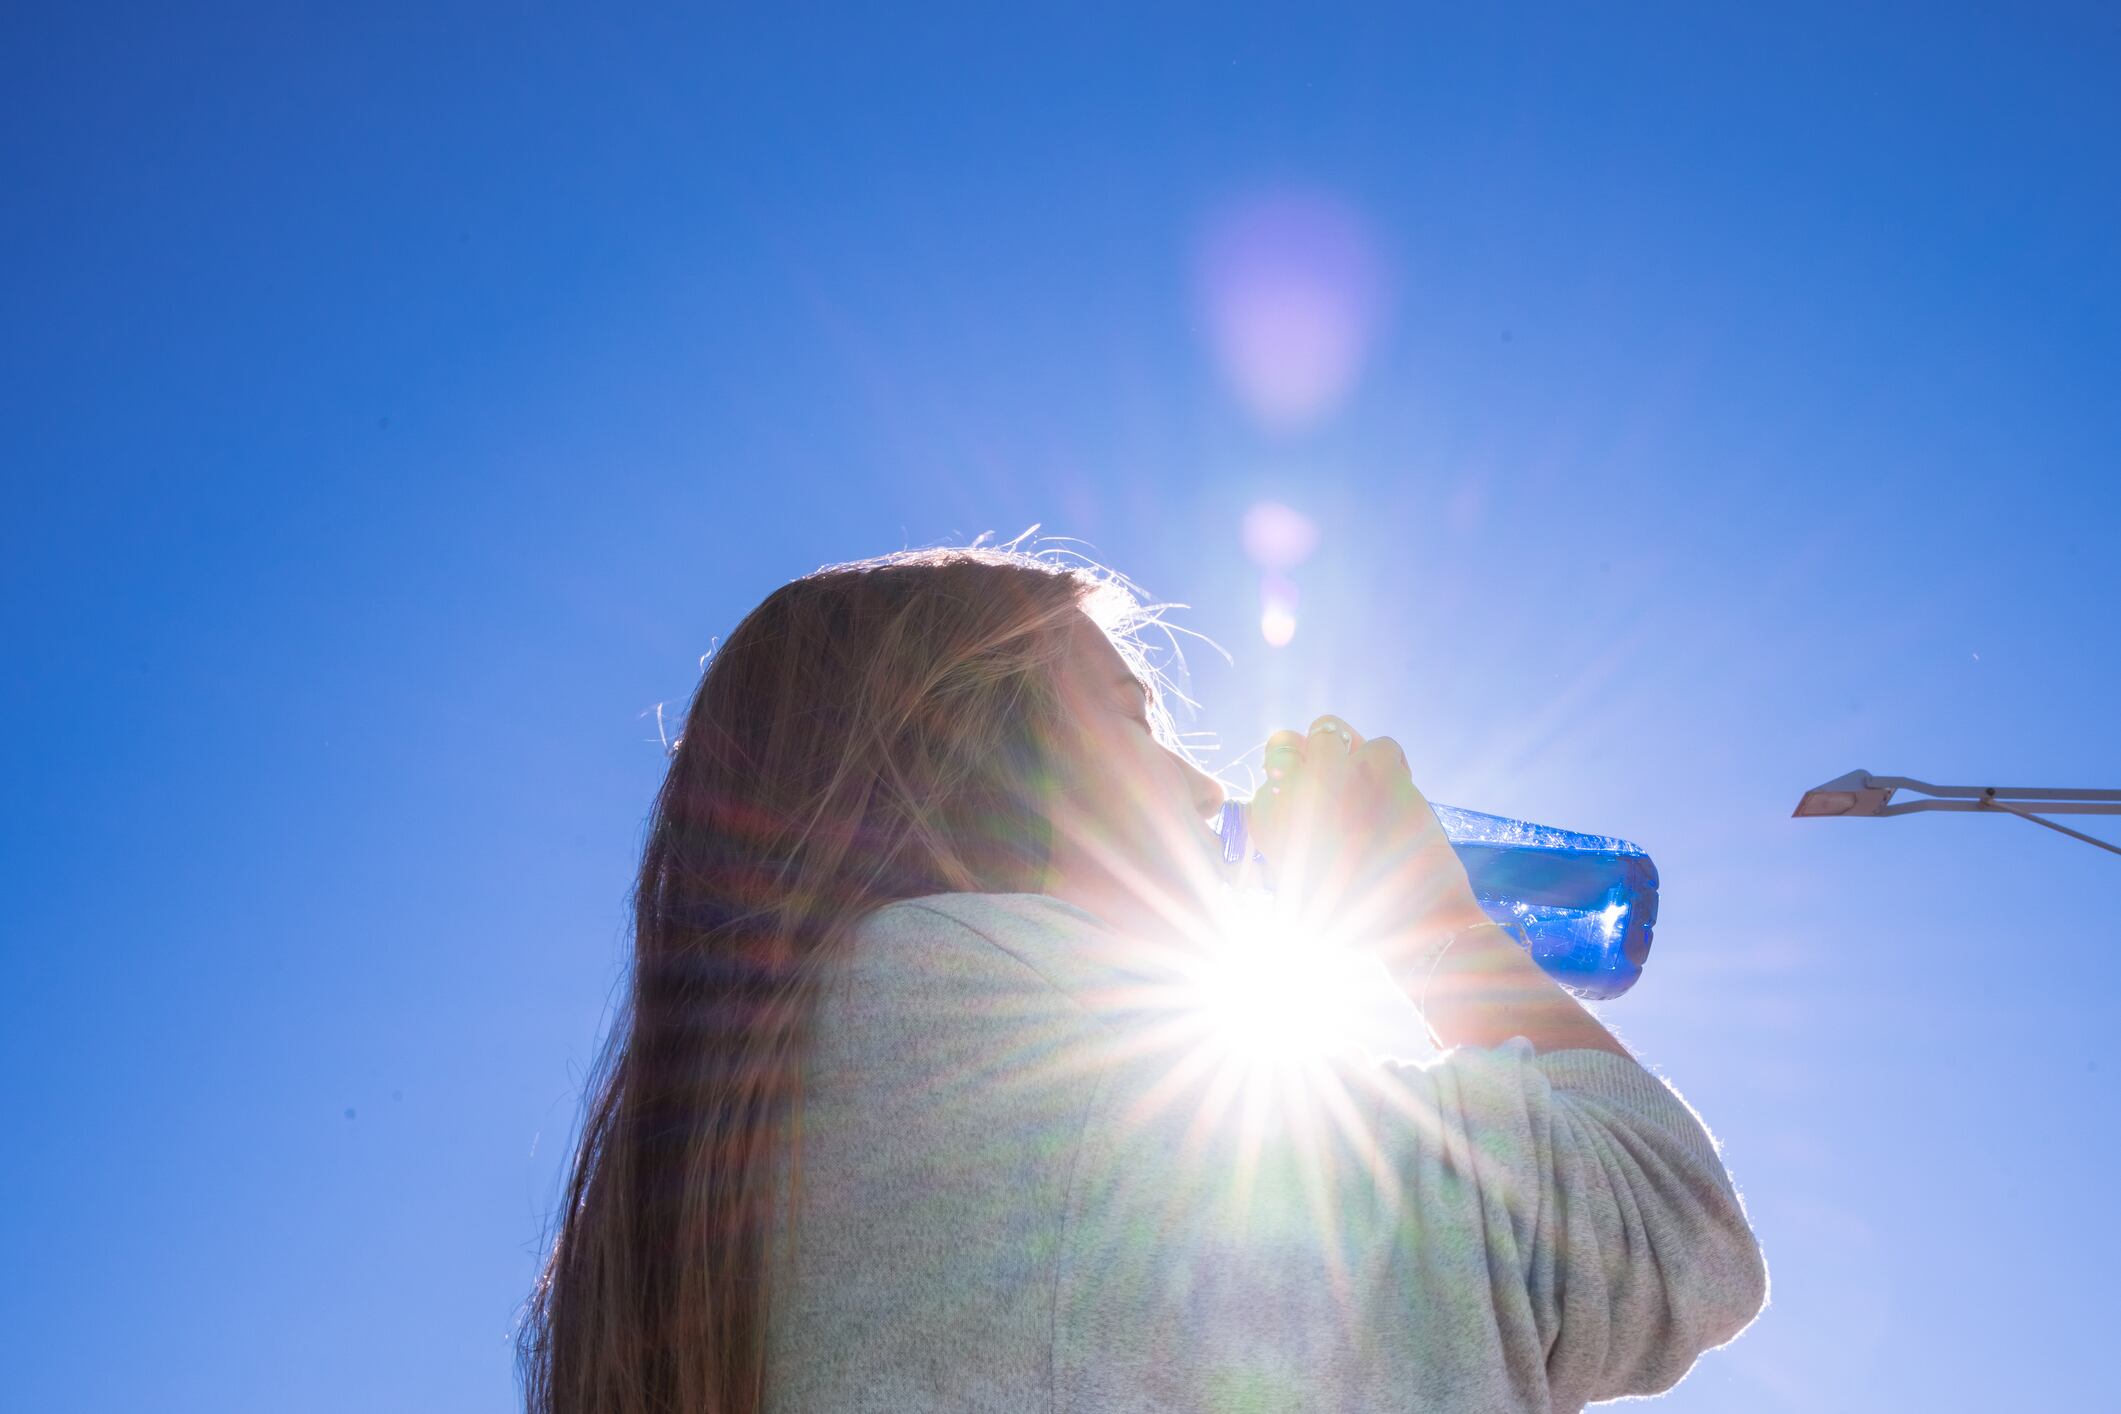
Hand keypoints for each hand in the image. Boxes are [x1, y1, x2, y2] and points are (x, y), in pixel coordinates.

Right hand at [1248, 714, 1489, 953]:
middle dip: (1307, 755)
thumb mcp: (1298, 887)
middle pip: (1285, 741)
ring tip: (1367, 780)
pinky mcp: (1378, 768)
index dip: (1289, 784)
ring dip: (1347, 749)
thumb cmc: (1360, 919)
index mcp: (1270, 825)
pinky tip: (1400, 793)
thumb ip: (1286, 841)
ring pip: (1328, 728)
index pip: (1266, 779)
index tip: (1309, 799)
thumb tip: (1289, 798)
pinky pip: (1382, 743)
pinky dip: (1394, 764)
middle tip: (1335, 776)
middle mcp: (1293, 793)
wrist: (1415, 927)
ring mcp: (1334, 775)